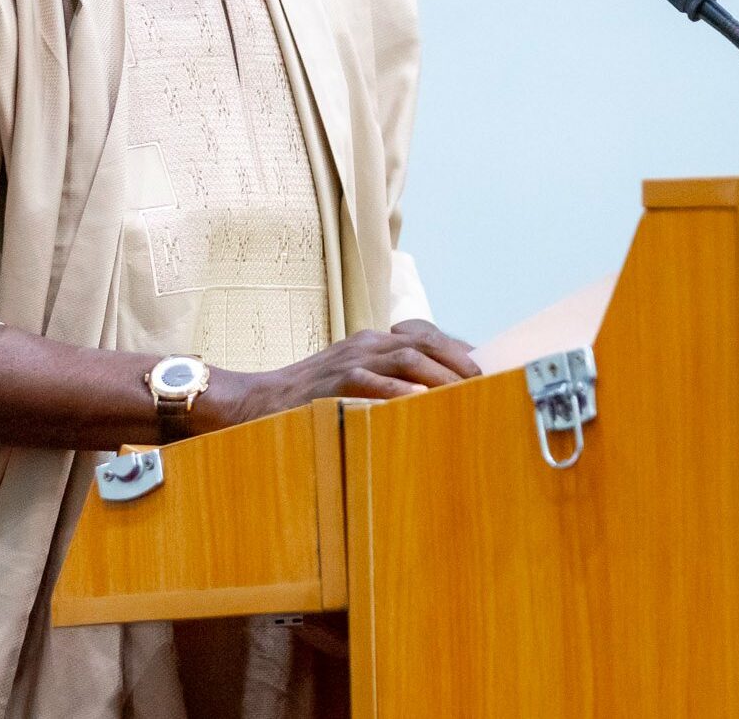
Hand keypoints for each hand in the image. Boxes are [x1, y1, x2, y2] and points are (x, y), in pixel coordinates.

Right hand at [207, 320, 480, 426]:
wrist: (254, 402)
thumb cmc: (306, 400)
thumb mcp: (350, 382)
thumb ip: (384, 383)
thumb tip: (428, 400)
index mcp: (370, 342)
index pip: (424, 335)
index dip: (456, 350)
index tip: (484, 369)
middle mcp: (363, 344)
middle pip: (423, 340)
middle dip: (458, 360)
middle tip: (484, 383)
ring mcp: (347, 361)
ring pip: (405, 356)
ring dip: (440, 373)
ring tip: (465, 392)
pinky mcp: (331, 382)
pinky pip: (369, 381)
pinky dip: (397, 391)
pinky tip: (419, 401)